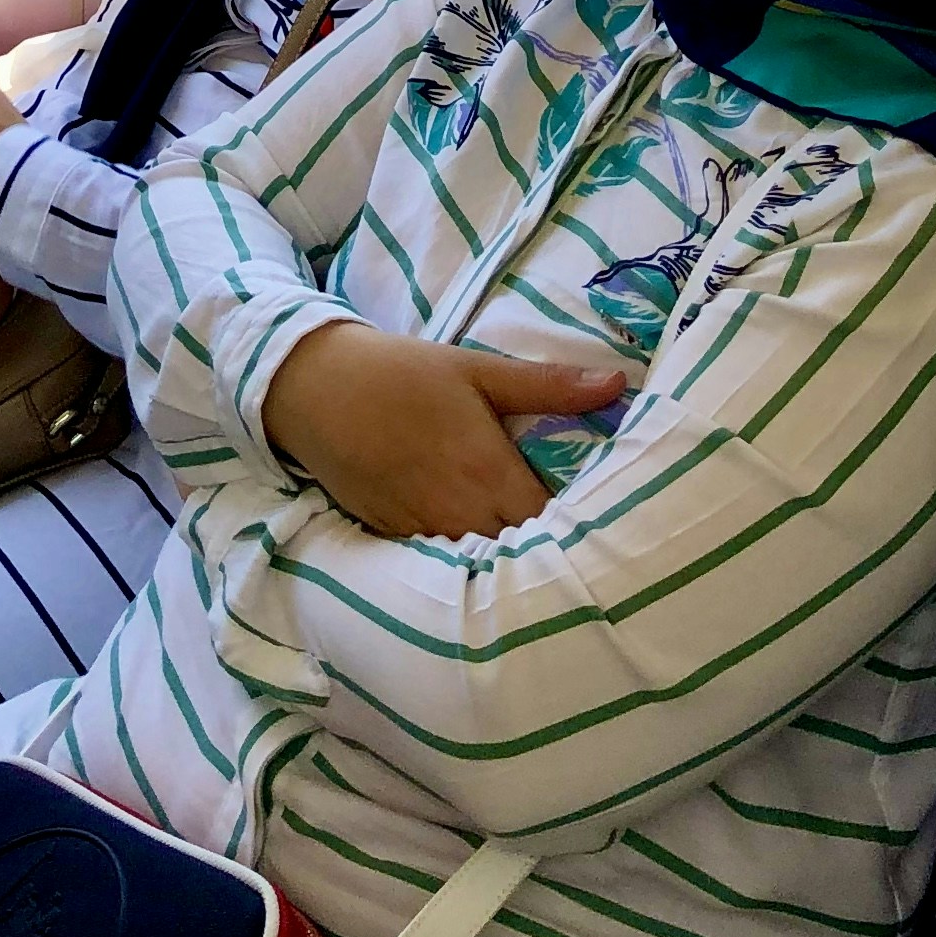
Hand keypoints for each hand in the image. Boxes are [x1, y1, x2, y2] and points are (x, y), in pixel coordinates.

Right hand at [261, 320, 628, 542]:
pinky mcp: (394, 539)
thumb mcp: (477, 369)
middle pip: (520, 555)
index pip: (552, 525)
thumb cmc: (405, 373)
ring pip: (481, 568)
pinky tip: (479, 556)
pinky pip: (440, 565)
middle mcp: (461, 513)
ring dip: (505, 564)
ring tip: (537, 559)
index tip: (605, 526)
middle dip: (547, 553)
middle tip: (579, 547)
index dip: (580, 529)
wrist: (317, 387)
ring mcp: (425, 532)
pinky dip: (462, 565)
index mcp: (490, 472)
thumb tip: (618, 383)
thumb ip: (549, 385)